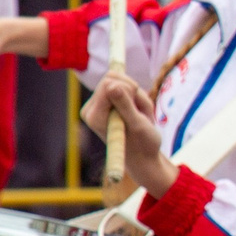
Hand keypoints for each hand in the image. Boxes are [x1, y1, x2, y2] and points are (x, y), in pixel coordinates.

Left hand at [81, 72, 175, 197]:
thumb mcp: (138, 125)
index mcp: (95, 115)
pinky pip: (121, 85)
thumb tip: (112, 85)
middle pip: (112, 78)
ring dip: (136, 95)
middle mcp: (91, 109)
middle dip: (133, 91)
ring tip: (140, 114)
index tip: (138, 101)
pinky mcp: (104, 103)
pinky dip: (135, 96)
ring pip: (119, 80)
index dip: (128, 87)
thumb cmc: (142, 144)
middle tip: (140, 111)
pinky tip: (137, 112)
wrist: (143, 157)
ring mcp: (97, 106)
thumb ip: (124, 105)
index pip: (108, 83)